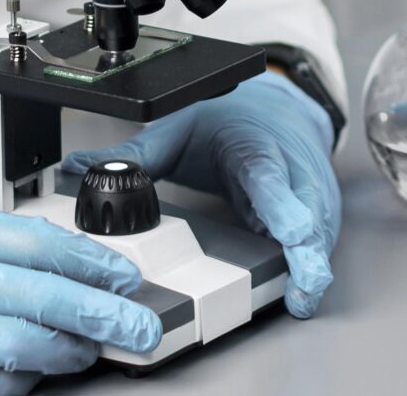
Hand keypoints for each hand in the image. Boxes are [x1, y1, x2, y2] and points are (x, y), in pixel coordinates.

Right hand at [0, 165, 162, 394]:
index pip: (41, 244)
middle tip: (140, 327)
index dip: (93, 262)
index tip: (124, 276)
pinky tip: (28, 379)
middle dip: (105, 314)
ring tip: (91, 352)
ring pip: (24, 349)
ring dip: (66, 353)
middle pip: (47, 298)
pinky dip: (12, 387)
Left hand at [61, 72, 340, 318]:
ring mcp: (311, 194)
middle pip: (310, 212)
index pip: (270, 177)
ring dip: (315, 265)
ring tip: (301, 298)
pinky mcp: (320, 216)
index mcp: (254, 146)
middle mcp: (291, 170)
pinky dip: (314, 267)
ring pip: (323, 233)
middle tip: (305, 286)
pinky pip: (322, 246)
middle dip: (311, 250)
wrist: (278, 108)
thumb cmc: (232, 119)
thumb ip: (137, 154)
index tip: (293, 234)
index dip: (282, 208)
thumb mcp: (181, 127)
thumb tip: (83, 169)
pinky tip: (302, 291)